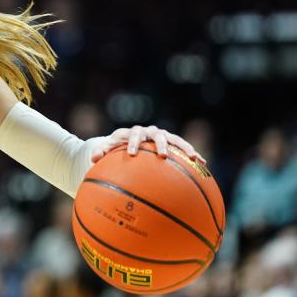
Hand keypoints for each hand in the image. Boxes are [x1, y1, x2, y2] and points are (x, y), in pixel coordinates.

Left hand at [89, 125, 203, 162]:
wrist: (129, 141)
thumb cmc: (116, 147)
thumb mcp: (107, 150)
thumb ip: (101, 152)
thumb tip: (93, 159)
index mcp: (132, 132)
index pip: (132, 134)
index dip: (133, 143)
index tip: (132, 154)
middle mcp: (149, 131)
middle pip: (156, 134)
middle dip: (160, 144)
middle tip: (161, 155)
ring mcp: (162, 135)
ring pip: (175, 139)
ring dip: (184, 147)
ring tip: (194, 157)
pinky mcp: (172, 142)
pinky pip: (183, 148)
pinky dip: (192, 154)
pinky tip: (203, 164)